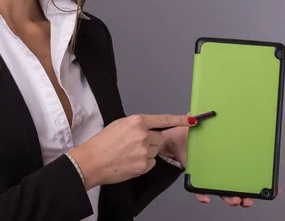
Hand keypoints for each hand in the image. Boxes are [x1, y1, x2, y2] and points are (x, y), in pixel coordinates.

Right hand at [69, 114, 193, 189]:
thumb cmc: (101, 143)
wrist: (91, 161)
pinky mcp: (143, 166)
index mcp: (136, 121)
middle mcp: (143, 134)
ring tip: (128, 154)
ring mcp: (144, 151)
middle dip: (150, 142)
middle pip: (158, 138)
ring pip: (155, 151)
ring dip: (146, 153)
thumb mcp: (119, 125)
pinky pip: (151, 163)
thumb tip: (148, 129)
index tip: (192, 120)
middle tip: (133, 145)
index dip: (179, 120)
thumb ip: (136, 125)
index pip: (163, 119)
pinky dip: (143, 164)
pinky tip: (129, 162)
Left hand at [160, 117, 281, 206]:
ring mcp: (210, 173)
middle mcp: (221, 166)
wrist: (173, 137)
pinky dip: (203, 195)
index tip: (269, 183)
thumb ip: (209, 115)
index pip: (246, 166)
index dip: (258, 176)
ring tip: (236, 200)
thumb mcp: (203, 119)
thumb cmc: (191, 130)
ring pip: (224, 191)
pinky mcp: (196, 177)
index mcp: (227, 153)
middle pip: (238, 183)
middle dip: (248, 193)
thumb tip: (214, 109)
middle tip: (251, 196)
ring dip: (231, 198)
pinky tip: (206, 197)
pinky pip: (201, 190)